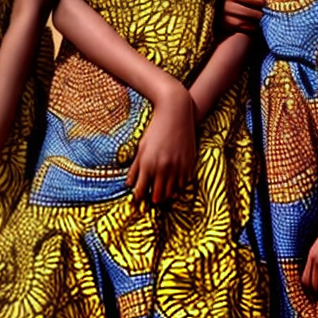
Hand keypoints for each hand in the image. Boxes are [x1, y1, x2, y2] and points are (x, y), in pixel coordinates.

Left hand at [127, 83, 196, 203]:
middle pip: (158, 194)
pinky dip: (178, 186)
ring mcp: (178, 166)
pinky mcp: (189, 163)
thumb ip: (135, 167)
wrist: (175, 114)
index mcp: (148, 164)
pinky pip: (183, 182)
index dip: (139, 198)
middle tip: (151, 203)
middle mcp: (163, 167)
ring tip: (163, 198)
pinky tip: (174, 187)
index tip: (137, 201)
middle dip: (153, 199)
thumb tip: (128, 184)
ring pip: (172, 191)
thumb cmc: (155, 130)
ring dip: (166, 195)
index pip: (141, 190)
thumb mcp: (141, 147)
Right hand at [222, 0, 264, 32]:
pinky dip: (251, 28)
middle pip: (248, 12)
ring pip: (246, 21)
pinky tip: (254, 25)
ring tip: (261, 19)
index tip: (264, 2)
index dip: (259, 1)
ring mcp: (226, 18)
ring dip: (255, 21)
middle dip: (259, 13)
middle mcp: (226, 6)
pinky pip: (243, 29)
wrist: (217, 12)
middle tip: (264, 13)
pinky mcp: (228, 27)